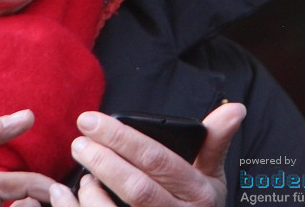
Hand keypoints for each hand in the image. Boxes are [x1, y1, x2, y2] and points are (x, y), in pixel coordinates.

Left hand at [56, 103, 246, 206]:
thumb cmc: (198, 204)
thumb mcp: (212, 175)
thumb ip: (216, 141)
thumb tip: (235, 107)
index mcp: (199, 193)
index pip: (157, 161)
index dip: (122, 138)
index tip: (92, 119)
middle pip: (135, 188)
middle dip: (102, 161)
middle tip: (78, 142)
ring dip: (91, 193)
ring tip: (80, 173)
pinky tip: (69, 196)